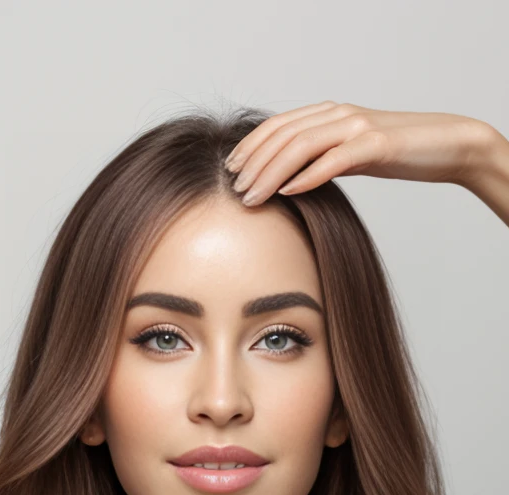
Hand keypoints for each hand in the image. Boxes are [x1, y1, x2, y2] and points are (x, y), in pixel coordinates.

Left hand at [224, 101, 495, 205]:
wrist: (447, 145)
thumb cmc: (398, 153)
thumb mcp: (353, 154)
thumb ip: (323, 159)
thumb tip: (291, 180)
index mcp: (329, 114)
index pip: (278, 125)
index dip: (251, 146)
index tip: (231, 171)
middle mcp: (338, 114)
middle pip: (282, 135)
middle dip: (253, 164)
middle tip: (235, 191)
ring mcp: (357, 127)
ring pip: (301, 146)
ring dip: (271, 173)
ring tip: (253, 197)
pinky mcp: (376, 145)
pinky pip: (333, 160)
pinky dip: (307, 176)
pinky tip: (288, 192)